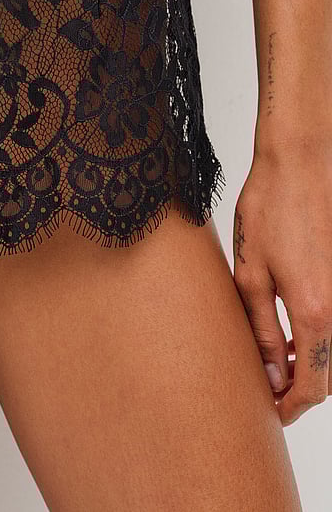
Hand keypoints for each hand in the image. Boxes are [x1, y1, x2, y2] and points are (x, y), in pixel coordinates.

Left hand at [233, 136, 331, 425]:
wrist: (299, 163)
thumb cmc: (270, 209)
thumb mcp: (251, 273)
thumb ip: (262, 328)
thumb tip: (270, 373)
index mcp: (316, 312)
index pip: (312, 384)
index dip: (292, 405)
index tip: (272, 413)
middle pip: (330, 371)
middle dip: (302, 388)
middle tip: (269, 389)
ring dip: (310, 361)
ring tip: (274, 359)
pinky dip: (318, 336)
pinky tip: (291, 329)